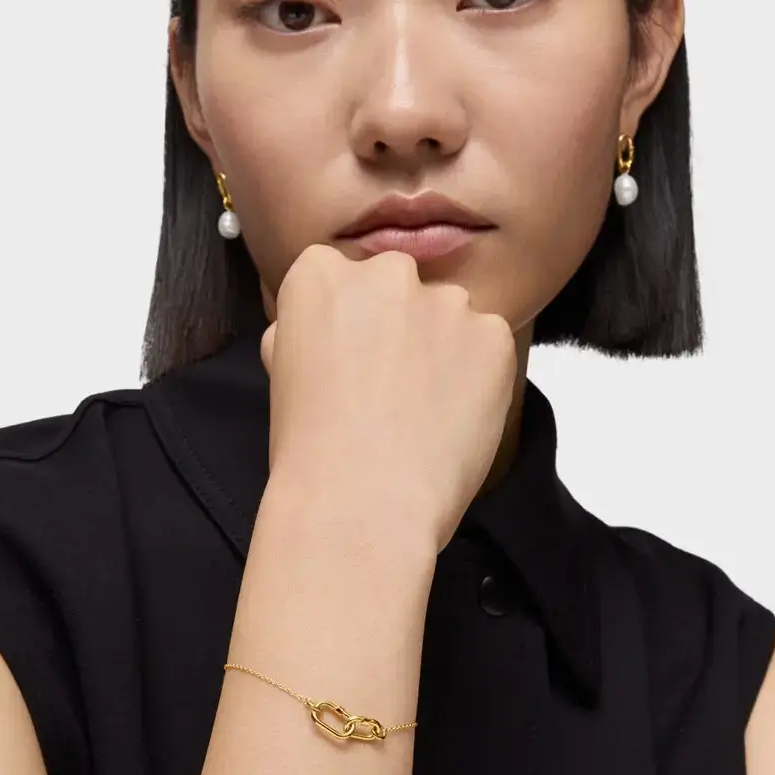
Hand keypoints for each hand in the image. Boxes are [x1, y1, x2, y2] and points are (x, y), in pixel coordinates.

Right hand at [259, 244, 517, 554]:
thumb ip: (308, 326)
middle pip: (398, 286)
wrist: (361, 501)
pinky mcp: (493, 335)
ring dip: (441, 349)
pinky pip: (489, 345)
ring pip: (448, 315)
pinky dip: (478, 375)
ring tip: (420, 411)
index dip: (346, 323)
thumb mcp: (281, 369)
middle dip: (397, 325)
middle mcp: (385, 272)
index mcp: (320, 273)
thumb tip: (331, 324)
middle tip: (386, 387)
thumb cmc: (312, 450)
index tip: (346, 359)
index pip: (339, 275)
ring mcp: (445, 301)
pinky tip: (450, 417)